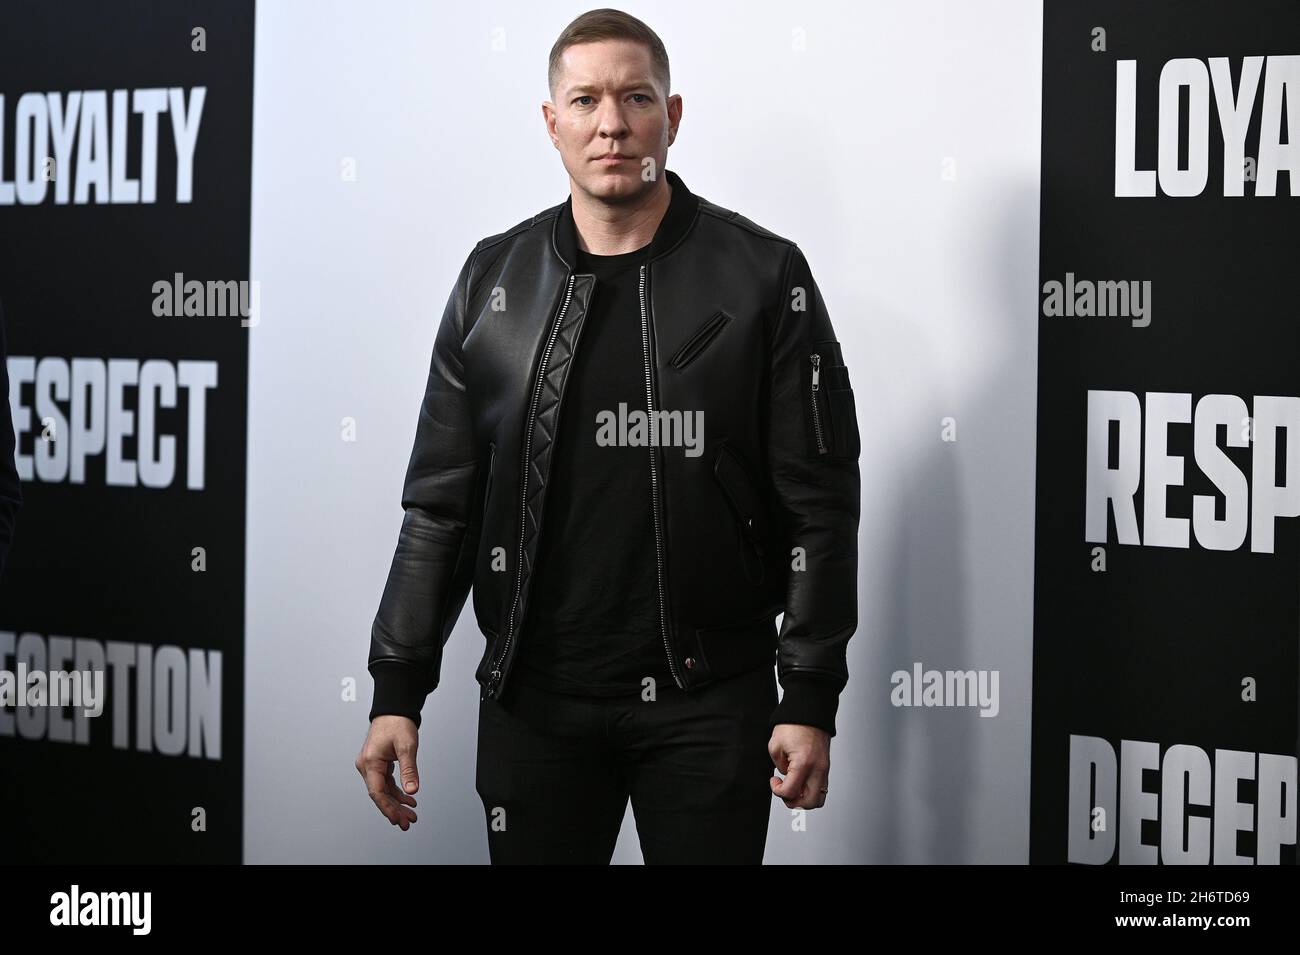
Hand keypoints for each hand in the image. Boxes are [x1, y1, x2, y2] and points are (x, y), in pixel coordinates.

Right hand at [355, 714, 420, 829]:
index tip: (398, 819)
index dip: (387, 808)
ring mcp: (371, 765)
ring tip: (411, 814)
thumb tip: (412, 789)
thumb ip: (409, 770)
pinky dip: (396, 792)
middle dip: (394, 810)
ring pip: (383, 790)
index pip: (377, 792)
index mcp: (370, 762)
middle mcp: (367, 765)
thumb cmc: (397, 724)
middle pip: (379, 794)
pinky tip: (408, 799)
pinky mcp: (377, 764)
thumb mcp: (407, 747)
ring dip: (396, 803)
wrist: (394, 710)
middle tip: (408, 822)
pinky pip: (386, 782)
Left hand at [768, 723, 830, 808]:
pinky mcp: (826, 767)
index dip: (778, 790)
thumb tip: (785, 774)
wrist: (810, 712)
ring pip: (819, 798)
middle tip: (785, 790)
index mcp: (804, 763)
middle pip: (809, 802)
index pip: (791, 792)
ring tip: (794, 787)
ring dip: (804, 798)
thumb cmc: (794, 724)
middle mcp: (818, 769)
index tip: (774, 781)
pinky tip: (801, 781)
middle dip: (794, 801)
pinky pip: (821, 788)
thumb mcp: (776, 745)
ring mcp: (824, 769)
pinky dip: (810, 790)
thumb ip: (778, 765)